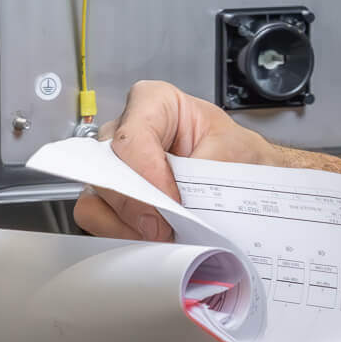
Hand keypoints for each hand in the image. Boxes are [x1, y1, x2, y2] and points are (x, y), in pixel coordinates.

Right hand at [74, 81, 278, 240]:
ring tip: (164, 236)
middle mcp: (125, 131)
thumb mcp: (234, 152)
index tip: (172, 204)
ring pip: (95, 199)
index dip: (147, 175)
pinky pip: (98, 219)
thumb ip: (205, 177)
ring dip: (128, 225)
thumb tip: (183, 208)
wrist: (245, 171)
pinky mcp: (111, 199)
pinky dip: (125, 235)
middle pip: (106, 170)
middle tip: (166, 230)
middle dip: (136, 206)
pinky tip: (153, 239)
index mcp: (154, 103)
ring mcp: (114, 167)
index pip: (132, 137)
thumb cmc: (236, 151)